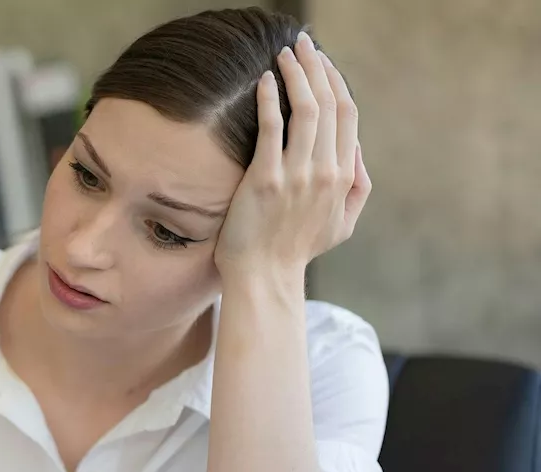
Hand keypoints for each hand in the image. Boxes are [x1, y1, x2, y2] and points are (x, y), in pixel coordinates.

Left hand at [214, 31, 371, 281]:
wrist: (264, 277)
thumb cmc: (296, 250)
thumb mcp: (342, 224)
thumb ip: (358, 187)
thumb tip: (358, 151)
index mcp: (345, 176)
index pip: (346, 116)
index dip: (335, 83)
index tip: (321, 62)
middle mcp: (325, 171)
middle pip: (328, 104)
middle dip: (316, 67)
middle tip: (302, 43)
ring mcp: (296, 174)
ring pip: (304, 109)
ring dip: (296, 74)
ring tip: (284, 53)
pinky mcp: (266, 179)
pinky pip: (272, 128)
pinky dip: (269, 99)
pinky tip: (265, 80)